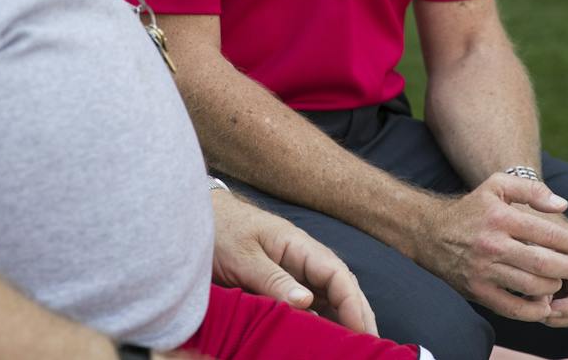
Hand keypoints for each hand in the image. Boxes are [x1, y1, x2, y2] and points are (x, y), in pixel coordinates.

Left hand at [210, 190, 377, 335]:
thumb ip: (273, 279)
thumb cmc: (221, 232)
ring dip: (343, 320)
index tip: (361, 330)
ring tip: (353, 348)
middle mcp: (302, 259)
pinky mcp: (280, 284)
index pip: (337, 274)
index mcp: (297, 245)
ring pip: (328, 298)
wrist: (197, 221)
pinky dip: (321, 322)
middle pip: (340, 287)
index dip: (353, 303)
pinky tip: (324, 340)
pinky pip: (308, 305)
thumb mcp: (244, 257)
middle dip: (358, 315)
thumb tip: (306, 302)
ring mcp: (293, 272)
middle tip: (370, 346)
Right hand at [413, 173, 567, 322]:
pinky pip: (512, 307)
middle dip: (567, 268)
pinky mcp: (478, 291)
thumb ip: (532, 189)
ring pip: (531, 286)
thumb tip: (562, 205)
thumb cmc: (472, 209)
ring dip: (553, 286)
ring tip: (559, 281)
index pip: (546, 233)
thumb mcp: (497, 186)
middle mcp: (492, 244)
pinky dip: (533, 311)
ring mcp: (484, 270)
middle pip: (542, 263)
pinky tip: (543, 304)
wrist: (431, 233)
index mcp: (500, 217)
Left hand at [526, 209, 567, 326]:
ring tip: (535, 308)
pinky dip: (552, 309)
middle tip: (540, 314)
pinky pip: (567, 306)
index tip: (546, 309)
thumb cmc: (525, 219)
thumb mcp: (532, 234)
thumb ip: (540, 263)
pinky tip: (531, 303)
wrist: (520, 210)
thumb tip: (543, 298)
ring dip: (558, 315)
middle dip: (564, 315)